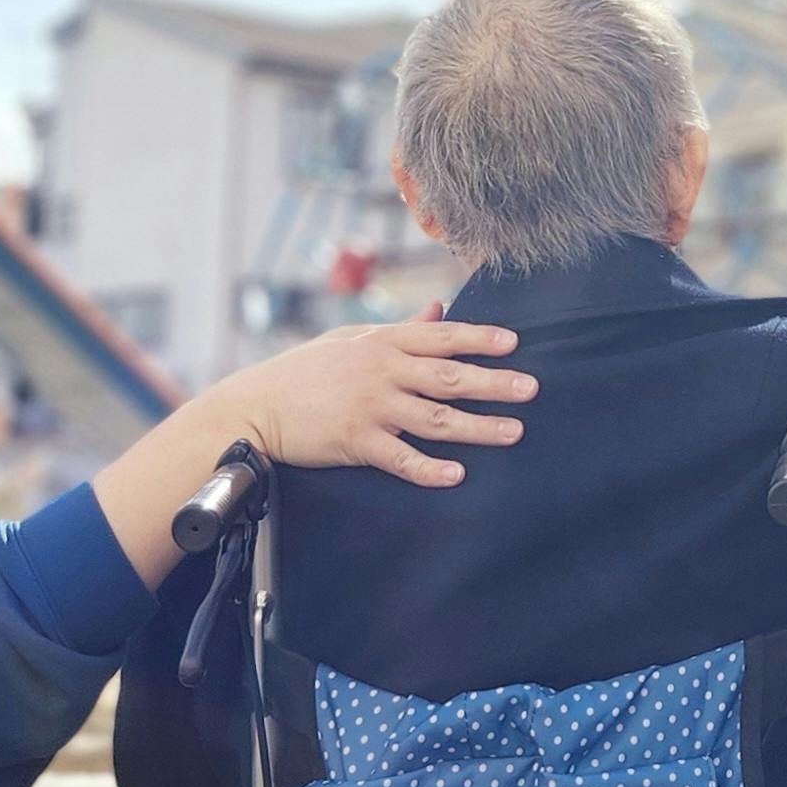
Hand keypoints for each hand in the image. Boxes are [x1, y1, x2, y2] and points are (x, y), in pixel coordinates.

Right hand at [89, 316, 528, 586]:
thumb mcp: (351, 339)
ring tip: (513, 432)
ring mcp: (370, 407)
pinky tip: (457, 474)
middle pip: (449, 376)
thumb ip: (399, 329)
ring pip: (435, 418)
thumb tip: (440, 312)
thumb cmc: (305, 371)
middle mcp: (381, 371)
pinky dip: (430, 468)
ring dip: (478, 427)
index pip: (442, 338)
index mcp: (381, 342)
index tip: (514, 343)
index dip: (480, 339)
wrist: (254, 407)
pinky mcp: (356, 442)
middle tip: (531, 389)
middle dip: (495, 382)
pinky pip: (401, 457)